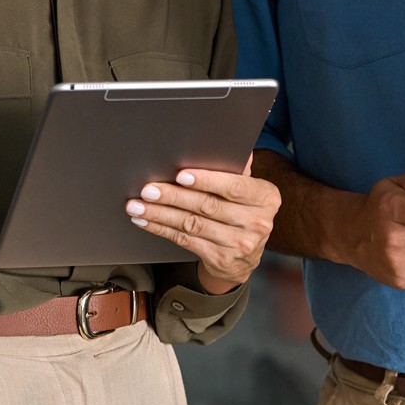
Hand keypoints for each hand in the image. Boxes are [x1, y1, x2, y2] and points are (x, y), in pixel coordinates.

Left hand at [126, 157, 280, 293]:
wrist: (245, 258)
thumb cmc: (242, 211)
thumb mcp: (249, 191)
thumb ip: (237, 170)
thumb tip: (228, 144)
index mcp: (266, 198)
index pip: (234, 187)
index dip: (207, 180)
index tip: (180, 175)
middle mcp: (257, 223)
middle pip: (208, 206)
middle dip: (174, 196)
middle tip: (148, 189)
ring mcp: (240, 245)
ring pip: (192, 224)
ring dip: (161, 214)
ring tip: (138, 205)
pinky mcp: (221, 260)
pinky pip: (185, 241)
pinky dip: (162, 229)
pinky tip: (146, 221)